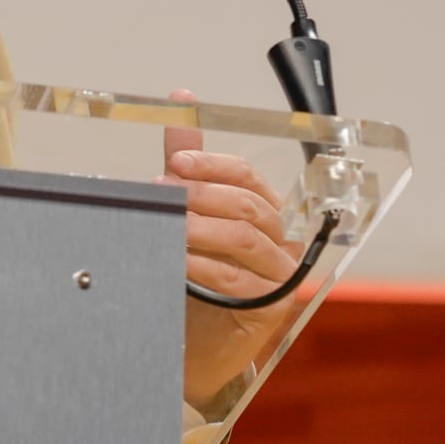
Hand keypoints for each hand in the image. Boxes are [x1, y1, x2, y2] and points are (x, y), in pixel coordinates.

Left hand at [163, 92, 302, 401]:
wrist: (195, 344)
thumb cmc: (196, 278)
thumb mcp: (188, 216)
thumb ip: (187, 166)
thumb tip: (182, 99)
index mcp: (264, 212)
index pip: (248, 177)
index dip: (213, 166)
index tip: (175, 163)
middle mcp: (279, 240)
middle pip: (249, 205)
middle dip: (204, 194)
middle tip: (164, 192)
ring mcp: (279, 274)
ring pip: (245, 239)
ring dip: (202, 229)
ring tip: (169, 225)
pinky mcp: (272, 306)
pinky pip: (239, 280)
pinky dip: (205, 267)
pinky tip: (178, 261)